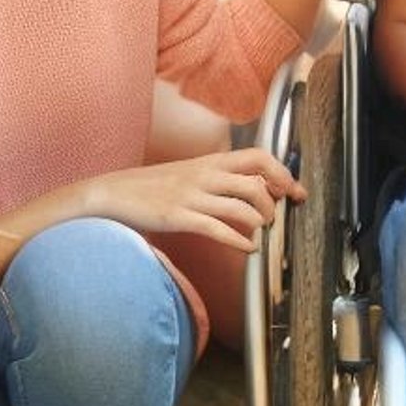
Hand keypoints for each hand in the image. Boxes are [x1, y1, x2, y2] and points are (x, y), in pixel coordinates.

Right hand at [88, 147, 302, 250]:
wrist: (112, 192)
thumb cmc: (153, 185)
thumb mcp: (190, 172)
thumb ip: (219, 176)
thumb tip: (252, 186)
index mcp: (210, 161)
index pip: (258, 156)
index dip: (281, 172)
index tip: (293, 190)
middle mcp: (204, 175)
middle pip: (257, 183)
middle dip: (275, 203)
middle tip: (278, 217)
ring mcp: (191, 196)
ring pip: (242, 208)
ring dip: (260, 223)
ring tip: (262, 232)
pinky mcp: (178, 217)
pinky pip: (218, 229)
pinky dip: (239, 241)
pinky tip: (248, 249)